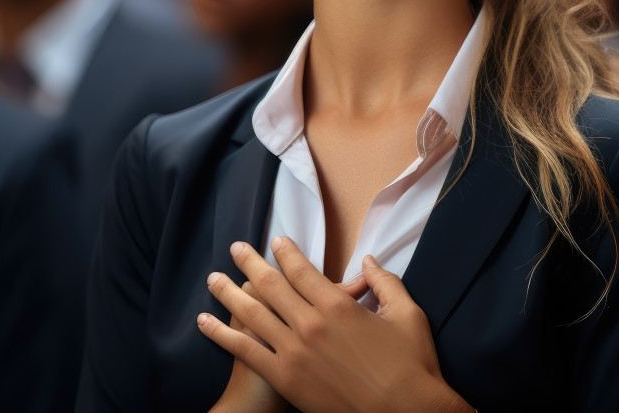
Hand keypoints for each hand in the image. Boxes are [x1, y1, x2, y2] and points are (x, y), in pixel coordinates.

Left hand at [197, 237, 470, 412]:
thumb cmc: (412, 367)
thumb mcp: (408, 315)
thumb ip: (386, 283)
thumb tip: (369, 261)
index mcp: (339, 306)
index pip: (303, 270)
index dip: (287, 252)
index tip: (275, 240)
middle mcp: (311, 324)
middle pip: (271, 285)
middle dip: (250, 263)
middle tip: (236, 248)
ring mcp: (294, 352)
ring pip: (252, 313)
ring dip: (229, 292)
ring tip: (213, 279)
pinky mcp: (285, 378)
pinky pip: (246, 350)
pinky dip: (222, 334)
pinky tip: (206, 322)